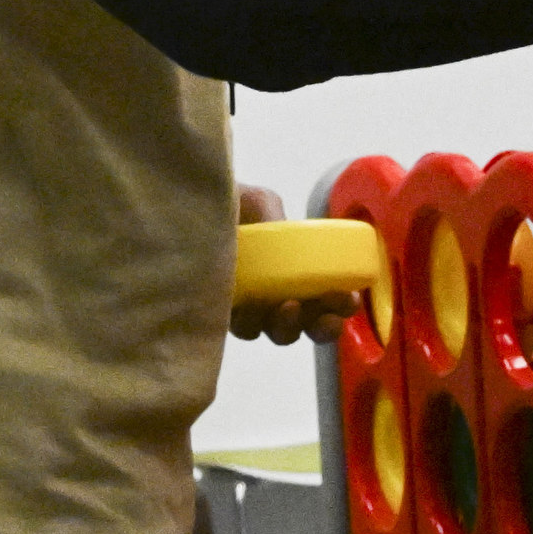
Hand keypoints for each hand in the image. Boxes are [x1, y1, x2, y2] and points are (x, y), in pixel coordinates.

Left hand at [229, 183, 359, 345]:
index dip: (341, 304)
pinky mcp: (215, 313)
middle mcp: (273, 294)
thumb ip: (275, 214)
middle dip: (322, 326)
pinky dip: (249, 323)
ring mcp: (245, 308)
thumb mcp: (258, 201)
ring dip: (288, 327)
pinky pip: (238, 328)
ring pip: (273, 332)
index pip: (324, 298)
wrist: (183, 205)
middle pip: (306, 325)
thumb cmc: (226, 204)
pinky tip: (248, 306)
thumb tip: (287, 234)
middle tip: (327, 318)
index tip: (349, 297)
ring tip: (287, 307)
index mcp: (292, 271)